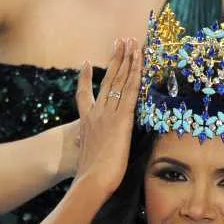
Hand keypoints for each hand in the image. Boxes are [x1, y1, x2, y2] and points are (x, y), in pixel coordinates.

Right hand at [73, 38, 141, 192]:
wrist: (91, 180)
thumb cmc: (90, 176)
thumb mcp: (87, 156)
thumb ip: (89, 147)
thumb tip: (87, 150)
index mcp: (86, 122)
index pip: (84, 95)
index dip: (84, 79)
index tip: (86, 64)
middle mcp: (96, 113)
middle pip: (107, 81)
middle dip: (115, 60)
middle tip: (120, 42)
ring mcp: (109, 114)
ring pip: (120, 81)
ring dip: (127, 60)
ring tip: (131, 42)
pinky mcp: (122, 120)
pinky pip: (132, 91)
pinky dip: (136, 74)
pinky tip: (140, 60)